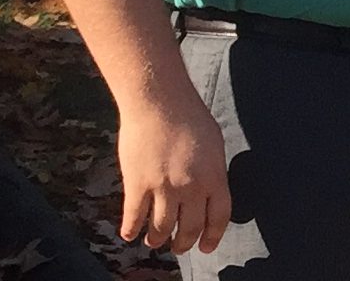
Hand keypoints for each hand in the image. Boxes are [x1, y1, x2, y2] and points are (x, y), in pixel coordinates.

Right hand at [116, 91, 229, 253]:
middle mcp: (191, 186)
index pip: (219, 216)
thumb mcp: (214, 144)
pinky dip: (131, 229)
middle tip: (179, 247)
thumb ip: (211, 171)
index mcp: (214, 175)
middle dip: (184, 243)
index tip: (207, 247)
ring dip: (157, 240)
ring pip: (161, 228)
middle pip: (190, 227)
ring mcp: (163, 187)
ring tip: (154, 242)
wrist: (159, 101)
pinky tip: (130, 234)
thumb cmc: (189, 116)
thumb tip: (209, 192)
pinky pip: (134, 217)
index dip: (212, 236)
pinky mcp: (137, 185)